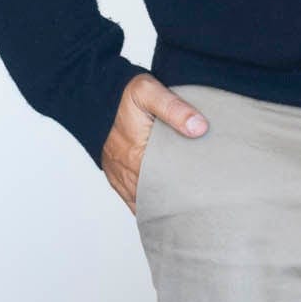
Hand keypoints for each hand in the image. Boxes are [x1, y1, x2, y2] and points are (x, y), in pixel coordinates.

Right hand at [102, 73, 207, 211]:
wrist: (94, 97)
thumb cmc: (122, 94)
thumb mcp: (149, 91)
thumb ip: (175, 108)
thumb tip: (199, 128)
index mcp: (137, 154)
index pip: (168, 182)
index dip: (187, 188)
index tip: (206, 191)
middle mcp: (126, 170)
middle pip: (158, 195)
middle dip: (178, 199)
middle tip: (202, 202)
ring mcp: (120, 175)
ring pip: (144, 201)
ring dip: (163, 204)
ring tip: (187, 208)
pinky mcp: (115, 176)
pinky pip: (131, 200)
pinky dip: (147, 205)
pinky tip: (162, 210)